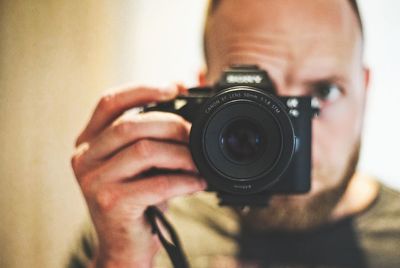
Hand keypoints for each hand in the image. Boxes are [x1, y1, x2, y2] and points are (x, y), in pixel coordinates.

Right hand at [71, 84, 205, 267]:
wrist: (125, 245)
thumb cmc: (137, 198)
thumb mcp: (143, 161)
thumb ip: (155, 132)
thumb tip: (184, 91)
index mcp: (89, 141)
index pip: (110, 102)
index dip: (142, 89)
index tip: (174, 87)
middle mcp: (85, 158)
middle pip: (130, 124)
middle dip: (171, 124)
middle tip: (195, 133)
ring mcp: (93, 181)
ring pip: (144, 150)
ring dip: (181, 154)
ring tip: (199, 162)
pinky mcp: (110, 203)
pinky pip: (157, 183)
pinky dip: (185, 181)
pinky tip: (198, 183)